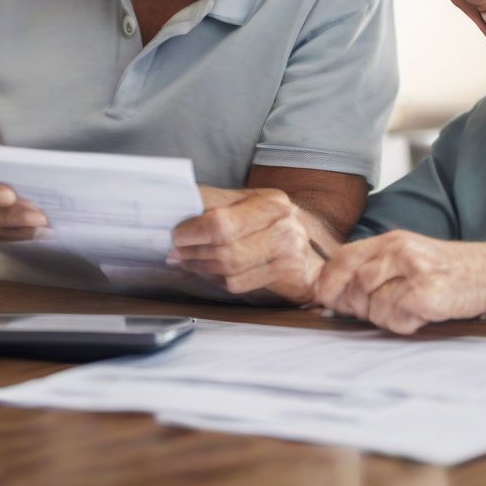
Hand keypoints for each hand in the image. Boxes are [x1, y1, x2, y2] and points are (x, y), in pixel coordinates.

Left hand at [169, 186, 326, 303]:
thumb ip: (215, 203)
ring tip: (187, 261)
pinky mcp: (287, 275)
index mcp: (271, 201)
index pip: (221, 220)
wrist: (310, 253)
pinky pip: (238, 284)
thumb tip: (176, 207)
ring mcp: (289, 252)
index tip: (174, 235)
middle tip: (175, 252)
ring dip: (201, 266)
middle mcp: (284, 224)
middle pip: (226, 247)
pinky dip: (216, 280)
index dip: (192, 231)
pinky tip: (209, 272)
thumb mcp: (247, 205)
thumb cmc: (269, 225)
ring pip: (230, 268)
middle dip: (193, 251)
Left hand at [315, 231, 485, 334]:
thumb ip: (376, 267)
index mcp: (391, 240)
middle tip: (379, 310)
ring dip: (385, 318)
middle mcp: (400, 250)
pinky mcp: (428, 294)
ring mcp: (414, 271)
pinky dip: (404, 325)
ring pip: (373, 307)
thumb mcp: (410, 256)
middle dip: (357, 307)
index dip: (328, 283)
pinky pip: (396, 320)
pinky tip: (422, 315)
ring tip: (408, 309)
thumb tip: (334, 295)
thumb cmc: (449, 269)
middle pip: (354, 286)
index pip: (342, 258)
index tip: (328, 301)